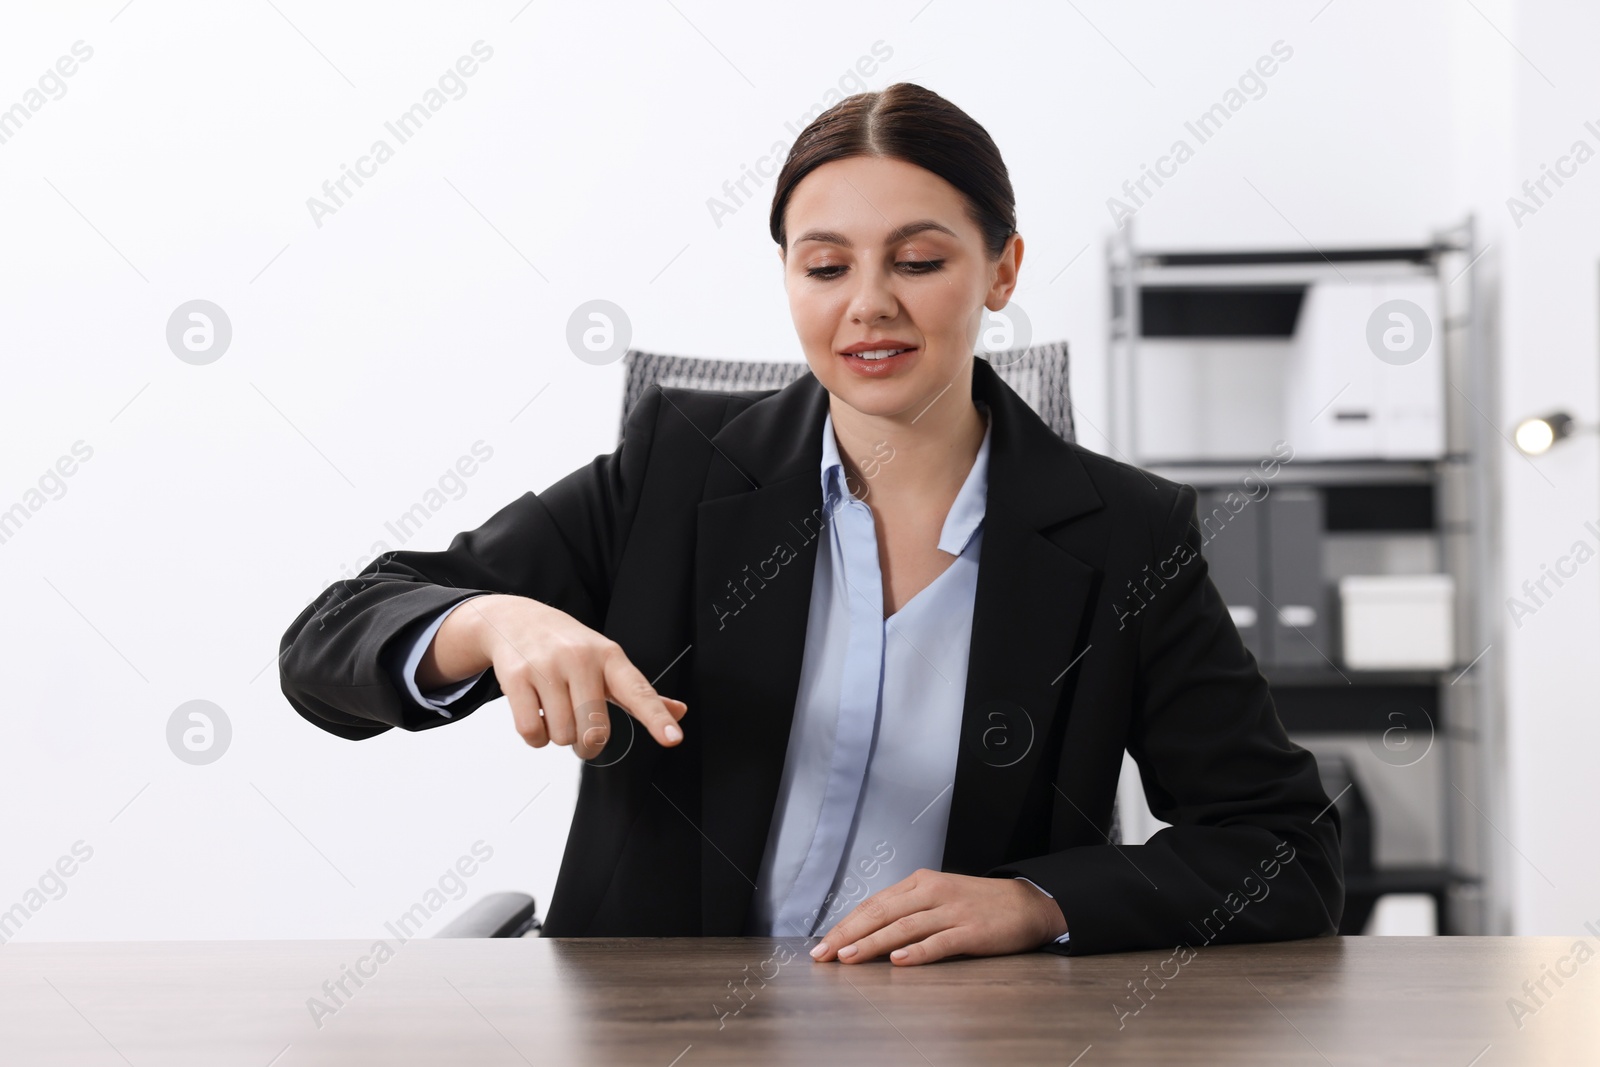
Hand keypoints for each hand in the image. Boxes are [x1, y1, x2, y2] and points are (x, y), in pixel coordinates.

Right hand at [422, 593, 687, 758]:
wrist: (515, 619)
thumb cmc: (568, 646)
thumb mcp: (606, 661)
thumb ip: (640, 692)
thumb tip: (679, 712)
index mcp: (609, 657)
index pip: (638, 692)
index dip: (657, 718)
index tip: (672, 738)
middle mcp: (580, 658)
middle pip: (594, 730)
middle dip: (587, 743)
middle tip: (580, 729)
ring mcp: (547, 666)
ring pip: (561, 735)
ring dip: (558, 737)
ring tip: (554, 713)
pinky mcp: (516, 676)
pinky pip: (531, 730)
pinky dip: (535, 737)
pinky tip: (537, 717)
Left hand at [809, 869, 1066, 966]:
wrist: (1026, 903)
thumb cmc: (977, 903)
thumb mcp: (938, 897)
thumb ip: (907, 910)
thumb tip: (867, 931)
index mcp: (920, 882)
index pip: (873, 903)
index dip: (846, 924)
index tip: (824, 943)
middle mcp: (932, 892)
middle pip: (881, 913)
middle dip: (849, 934)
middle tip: (825, 954)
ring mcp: (951, 911)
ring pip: (904, 927)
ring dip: (873, 943)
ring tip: (850, 958)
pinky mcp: (971, 931)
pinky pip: (939, 942)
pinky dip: (917, 952)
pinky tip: (899, 960)